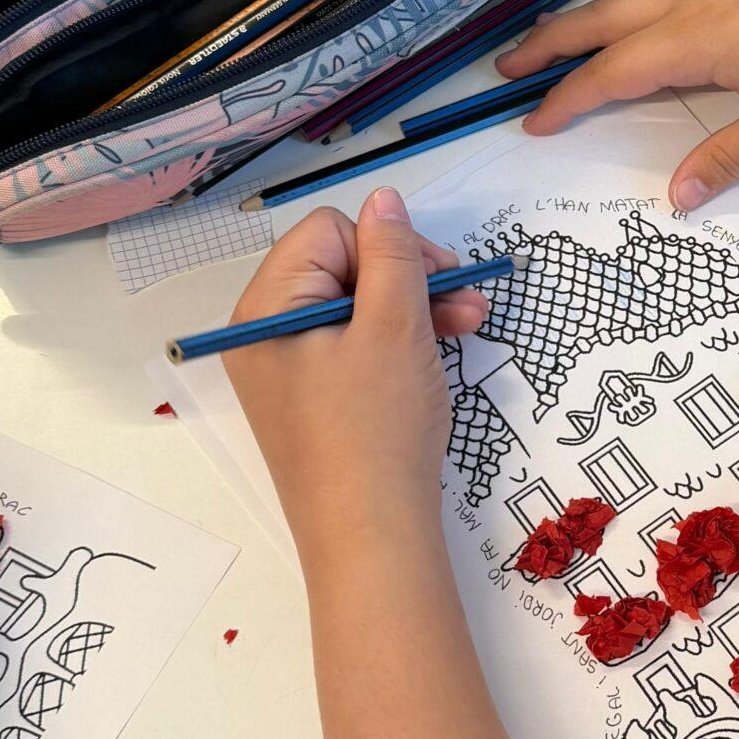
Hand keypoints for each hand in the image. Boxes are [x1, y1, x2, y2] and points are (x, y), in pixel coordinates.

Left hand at [223, 190, 485, 567]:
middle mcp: (267, 334)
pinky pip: (357, 348)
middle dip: (409, 276)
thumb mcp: (394, 328)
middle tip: (467, 298)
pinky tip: (443, 351)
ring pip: (358, 309)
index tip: (438, 274)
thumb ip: (392, 255)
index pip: (328, 233)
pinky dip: (400, 343)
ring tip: (471, 324)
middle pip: (343, 267)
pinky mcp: (316, 400)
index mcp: (267, 309)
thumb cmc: (378, 430)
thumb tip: (383, 199)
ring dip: (416, 307)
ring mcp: (290, 370)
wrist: (372, 539)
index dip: (387, 245)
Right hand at [497, 0, 738, 207]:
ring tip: (546, 48)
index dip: (567, 98)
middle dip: (548, 44)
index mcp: (695, 37)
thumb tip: (674, 199)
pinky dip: (619, 17)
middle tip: (503, 70)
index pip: (611, 71)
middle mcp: (693, 3)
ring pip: (627, 5)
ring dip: (580, 26)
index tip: (531, 123)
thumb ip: (725, 160)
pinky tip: (625, 32)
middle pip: (602, 21)